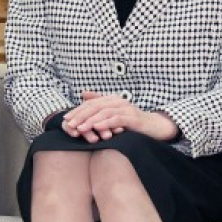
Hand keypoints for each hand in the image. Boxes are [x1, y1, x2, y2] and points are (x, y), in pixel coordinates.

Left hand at [60, 90, 178, 142]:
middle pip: (95, 106)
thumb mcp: (115, 112)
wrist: (155, 127)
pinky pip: (117, 119)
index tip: (66, 119)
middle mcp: (118, 101)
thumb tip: (83, 94)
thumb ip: (100, 102)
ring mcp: (126, 109)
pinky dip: (106, 123)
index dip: (78, 111)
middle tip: (69, 124)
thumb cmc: (133, 121)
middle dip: (81, 115)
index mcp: (112, 99)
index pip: (91, 103)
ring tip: (79, 128)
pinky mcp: (133, 118)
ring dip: (90, 120)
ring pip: (104, 113)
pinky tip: (97, 127)